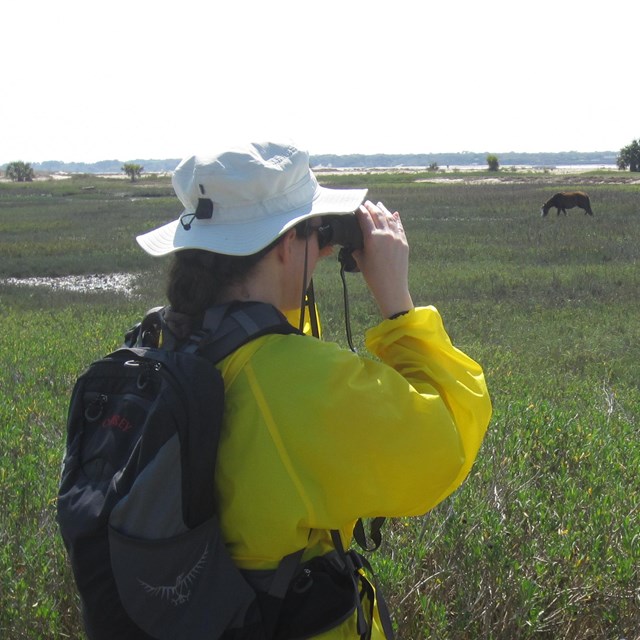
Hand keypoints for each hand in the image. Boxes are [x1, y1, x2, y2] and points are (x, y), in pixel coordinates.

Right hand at [353, 201, 413, 317]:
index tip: (357, 206)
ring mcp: (397, 237)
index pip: (365, 218)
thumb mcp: (361, 261)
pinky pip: (399, 226)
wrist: (392, 287)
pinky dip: (396, 219)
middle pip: (378, 215)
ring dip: (384, 210)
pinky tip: (394, 214)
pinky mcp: (404, 242)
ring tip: (379, 205)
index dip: (360, 211)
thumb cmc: (373, 277)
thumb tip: (355, 243)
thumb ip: (357, 249)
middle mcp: (385, 234)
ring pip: (390, 218)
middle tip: (367, 202)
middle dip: (372, 207)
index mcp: (372, 238)